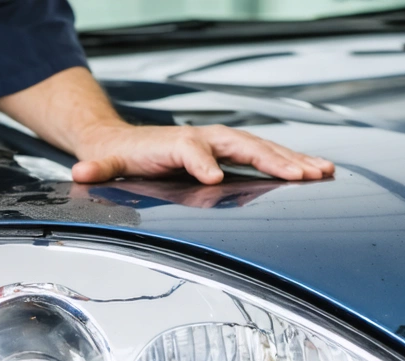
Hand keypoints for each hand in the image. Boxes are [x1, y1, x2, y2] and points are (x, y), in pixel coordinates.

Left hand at [72, 123, 333, 184]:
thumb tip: (81, 173)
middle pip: (243, 145)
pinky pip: (266, 157)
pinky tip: (319, 173)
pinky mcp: (231, 153)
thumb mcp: (104, 164)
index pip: (193, 149)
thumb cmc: (119, 156)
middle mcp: (205, 138)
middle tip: (301, 175)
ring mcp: (222, 143)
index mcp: (177, 142)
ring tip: (323, 172)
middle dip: (272, 160)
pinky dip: (292, 164)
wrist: (122, 142)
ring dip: (294, 161)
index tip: (213, 177)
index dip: (202, 162)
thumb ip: (96, 170)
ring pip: (263, 149)